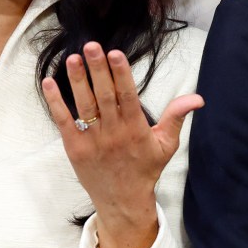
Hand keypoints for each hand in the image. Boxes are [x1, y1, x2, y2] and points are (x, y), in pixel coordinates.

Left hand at [42, 42, 202, 247]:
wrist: (122, 202)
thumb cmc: (146, 169)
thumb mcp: (166, 144)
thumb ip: (176, 117)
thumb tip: (197, 98)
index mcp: (136, 129)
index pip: (128, 96)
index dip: (121, 74)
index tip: (115, 53)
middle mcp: (113, 133)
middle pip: (104, 96)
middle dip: (98, 70)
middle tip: (91, 46)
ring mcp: (92, 141)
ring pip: (84, 105)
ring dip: (77, 81)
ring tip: (73, 58)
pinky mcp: (75, 148)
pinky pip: (63, 121)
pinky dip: (55, 102)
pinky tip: (49, 83)